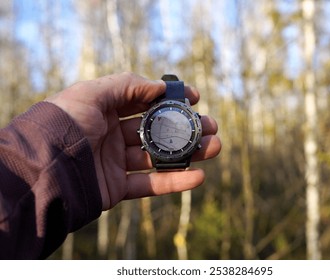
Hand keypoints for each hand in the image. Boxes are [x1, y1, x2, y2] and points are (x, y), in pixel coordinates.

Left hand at [46, 72, 220, 209]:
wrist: (43, 169)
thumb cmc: (65, 123)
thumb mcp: (92, 92)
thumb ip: (128, 85)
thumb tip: (160, 87)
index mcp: (106, 110)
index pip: (145, 102)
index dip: (170, 99)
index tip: (194, 98)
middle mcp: (112, 135)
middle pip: (158, 130)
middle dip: (187, 127)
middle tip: (211, 126)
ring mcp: (116, 162)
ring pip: (159, 157)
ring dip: (189, 153)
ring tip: (215, 146)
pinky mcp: (117, 188)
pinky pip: (150, 185)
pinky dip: (175, 182)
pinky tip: (198, 176)